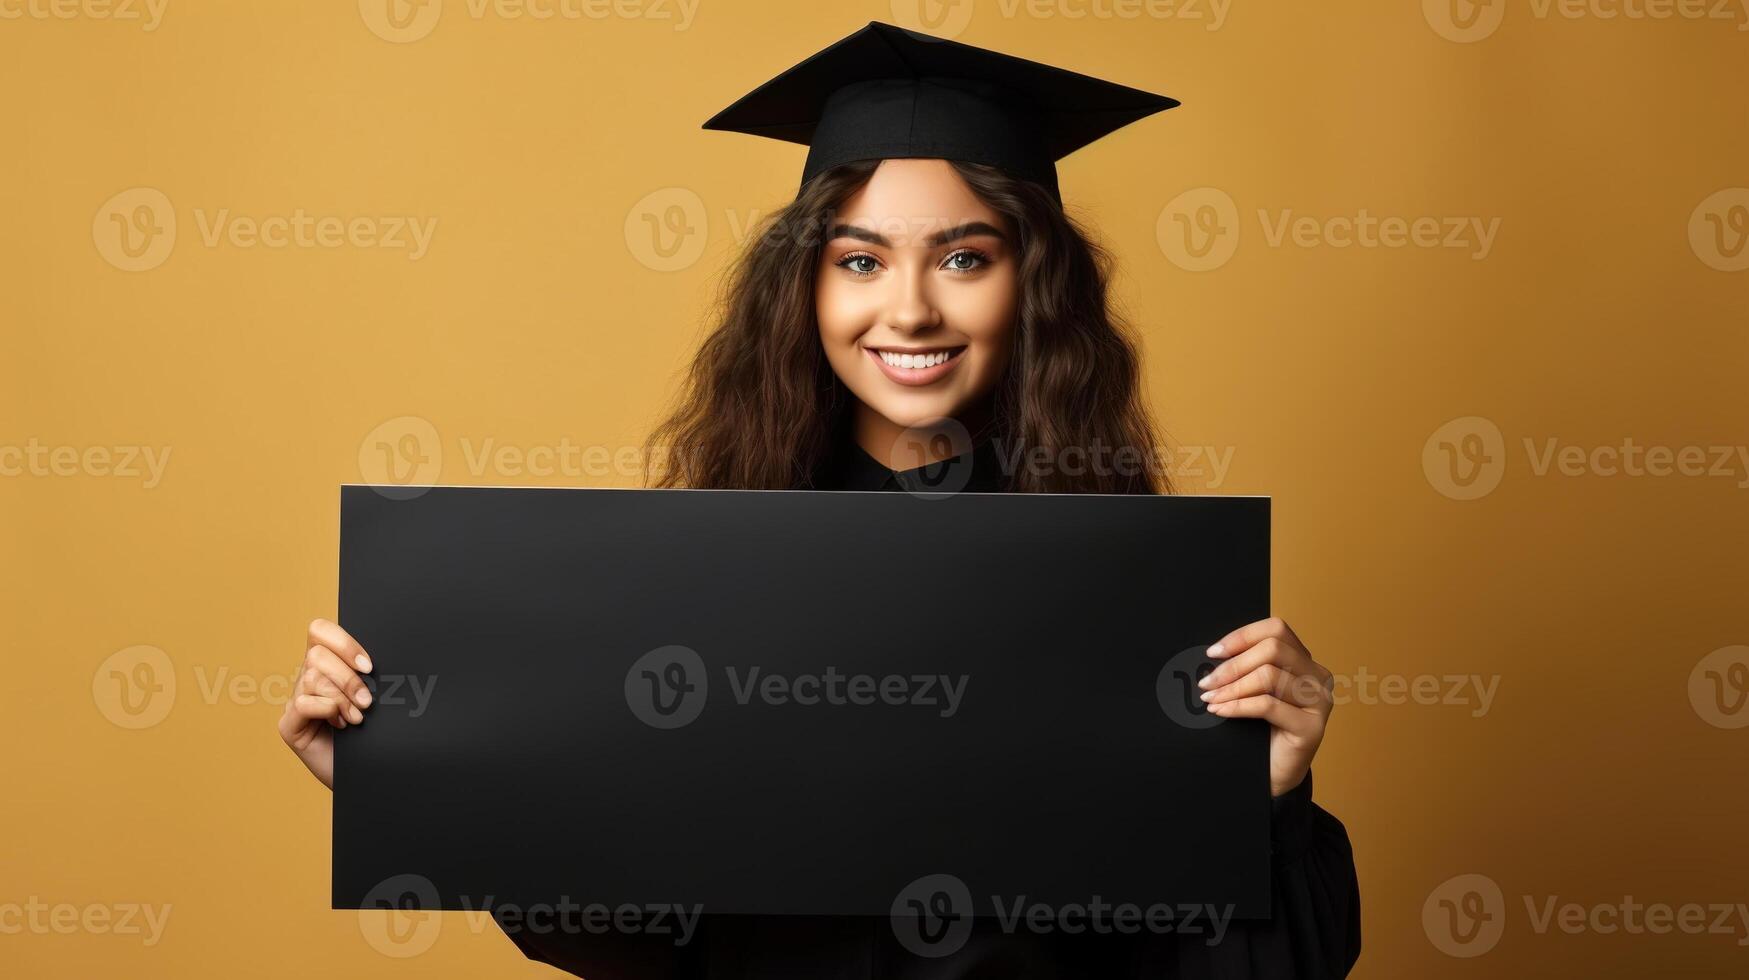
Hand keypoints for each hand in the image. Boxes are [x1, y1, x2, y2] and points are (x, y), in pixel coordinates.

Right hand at [277, 618, 374, 789]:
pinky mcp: (289, 726)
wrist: (372, 772)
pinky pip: (303, 703)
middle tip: (367, 702)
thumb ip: (367, 673)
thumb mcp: (376, 695)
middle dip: (347, 677)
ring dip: (342, 697)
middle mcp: (307, 680)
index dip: (343, 642)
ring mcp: (295, 703)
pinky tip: (341, 725)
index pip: (319, 631)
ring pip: (312, 678)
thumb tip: (373, 660)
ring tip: (358, 718)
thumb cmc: (376, 732)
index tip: (368, 666)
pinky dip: (327, 709)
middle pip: (317, 655)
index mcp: (327, 665)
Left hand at [1198, 617, 1332, 797]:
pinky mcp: (1312, 728)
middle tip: (1206, 682)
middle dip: (1233, 664)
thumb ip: (1247, 669)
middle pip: (1273, 649)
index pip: (1276, 630)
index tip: (1213, 652)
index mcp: (1305, 662)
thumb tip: (1213, 654)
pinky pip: (1268, 705)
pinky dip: (1237, 706)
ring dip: (1232, 686)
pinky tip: (1220, 710)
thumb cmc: (1261, 730)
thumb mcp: (1255, 691)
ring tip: (1209, 698)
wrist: (1274, 775)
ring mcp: (1319, 702)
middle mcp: (1318, 677)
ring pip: (1269, 675)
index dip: (1242, 636)